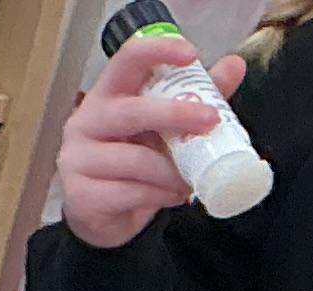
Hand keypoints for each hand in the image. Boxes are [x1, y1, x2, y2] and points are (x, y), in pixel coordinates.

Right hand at [57, 29, 243, 250]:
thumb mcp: (164, 127)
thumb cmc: (134, 164)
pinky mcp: (80, 196)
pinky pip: (130, 192)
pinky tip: (174, 195)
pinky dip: (160, 195)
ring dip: (172, 170)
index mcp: (107, 95)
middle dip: (176, 115)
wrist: (103, 216)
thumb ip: (197, 97)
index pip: (127, 59)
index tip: (191, 56)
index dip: (158, 51)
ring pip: (134, 160)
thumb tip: (234, 66)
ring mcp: (77, 160)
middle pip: (132, 111)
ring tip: (192, 177)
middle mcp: (85, 122)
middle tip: (212, 122)